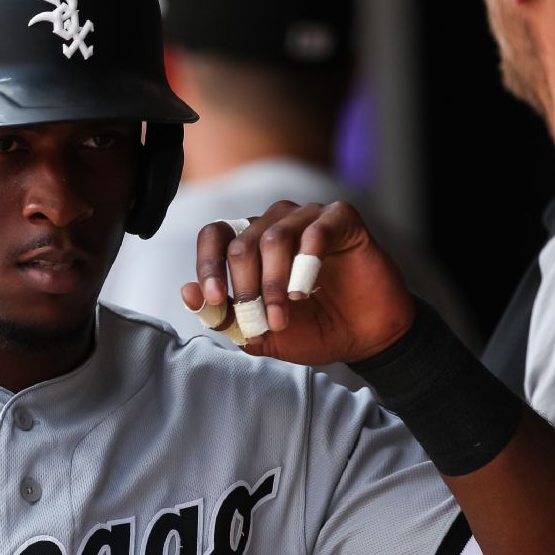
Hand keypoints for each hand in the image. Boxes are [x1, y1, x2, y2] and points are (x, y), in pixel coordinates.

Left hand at [181, 200, 413, 364]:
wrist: (366, 337)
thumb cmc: (313, 329)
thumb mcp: (261, 333)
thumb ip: (225, 317)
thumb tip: (187, 294)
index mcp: (250, 244)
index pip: (214, 236)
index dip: (208, 266)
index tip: (216, 299)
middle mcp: (275, 223)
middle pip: (241, 242)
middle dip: (247, 287)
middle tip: (263, 320)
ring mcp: (308, 217)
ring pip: (274, 236)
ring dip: (274, 281)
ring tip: (285, 311)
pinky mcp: (342, 219)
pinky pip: (316, 228)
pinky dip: (307, 260)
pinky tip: (307, 288)